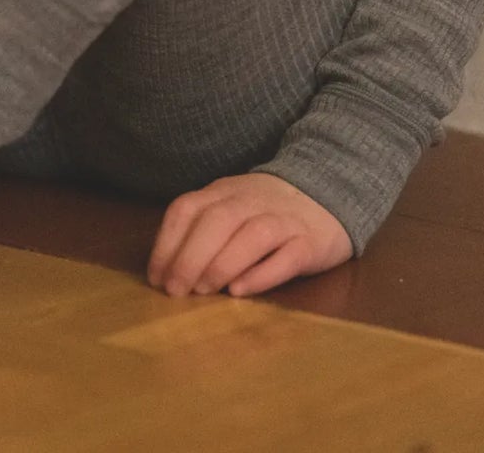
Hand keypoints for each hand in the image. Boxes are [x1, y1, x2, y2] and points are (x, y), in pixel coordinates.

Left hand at [147, 172, 352, 298]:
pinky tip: (241, 291)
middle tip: (175, 291)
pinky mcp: (310, 243)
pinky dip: (262, 274)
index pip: (187, 209)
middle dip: (190, 257)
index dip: (167, 243)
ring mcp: (283, 220)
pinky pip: (287, 257)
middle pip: (217, 222)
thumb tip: (166, 270)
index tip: (155, 277)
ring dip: (222, 264)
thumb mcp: (229, 206)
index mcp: (224, 192)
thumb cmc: (266, 210)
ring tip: (203, 291)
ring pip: (251, 236)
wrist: (328, 192)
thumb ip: (201, 228)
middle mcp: (251, 201)